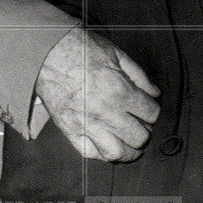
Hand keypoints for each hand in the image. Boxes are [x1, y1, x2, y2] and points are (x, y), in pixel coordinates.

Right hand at [35, 27, 160, 162]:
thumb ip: (139, 76)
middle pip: (139, 137)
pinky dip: (103, 153)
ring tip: (130, 144)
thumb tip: (154, 93)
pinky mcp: (70, 130)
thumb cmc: (81, 49)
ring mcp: (87, 124)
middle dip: (145, 131)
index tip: (148, 108)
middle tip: (140, 124)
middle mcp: (106, 112)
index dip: (153, 111)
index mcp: (120, 91)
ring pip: (117, 153)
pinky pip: (91, 153)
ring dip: (129, 151)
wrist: (48, 52)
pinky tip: (108, 144)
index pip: (151, 114)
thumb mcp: (116, 54)